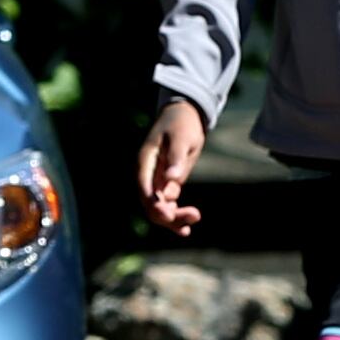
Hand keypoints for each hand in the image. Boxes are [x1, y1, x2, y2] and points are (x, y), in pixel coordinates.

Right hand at [136, 99, 209, 238]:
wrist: (185, 115)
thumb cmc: (182, 123)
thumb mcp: (181, 138)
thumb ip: (176, 158)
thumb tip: (172, 180)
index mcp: (145, 163)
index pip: (145, 190)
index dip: (155, 205)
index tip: (170, 214)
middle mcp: (147, 175)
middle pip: (151, 204)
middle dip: (168, 215)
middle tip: (193, 216)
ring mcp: (156, 180)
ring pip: (159, 208)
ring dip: (173, 218)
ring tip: (194, 219)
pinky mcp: (167, 183)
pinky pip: (168, 204)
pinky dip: (176, 215)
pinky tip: (187, 225)